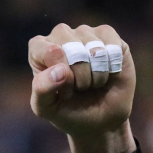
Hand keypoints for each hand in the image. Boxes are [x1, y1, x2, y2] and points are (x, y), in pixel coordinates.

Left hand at [28, 24, 135, 152]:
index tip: (65, 91)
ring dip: (97, 75)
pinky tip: (108, 73)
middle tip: (79, 88)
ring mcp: (85, 32)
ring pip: (95, 49)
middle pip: (73, 47)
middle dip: (80, 76)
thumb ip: (42, 89)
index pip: (49, 51)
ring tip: (92, 82)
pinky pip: (113, 47)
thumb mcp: (46, 108)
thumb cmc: (68, 111)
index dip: (61, 74)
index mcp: (39, 49)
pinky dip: (112, 68)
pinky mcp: (108, 35)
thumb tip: (60, 70)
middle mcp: (60, 35)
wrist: (100, 119)